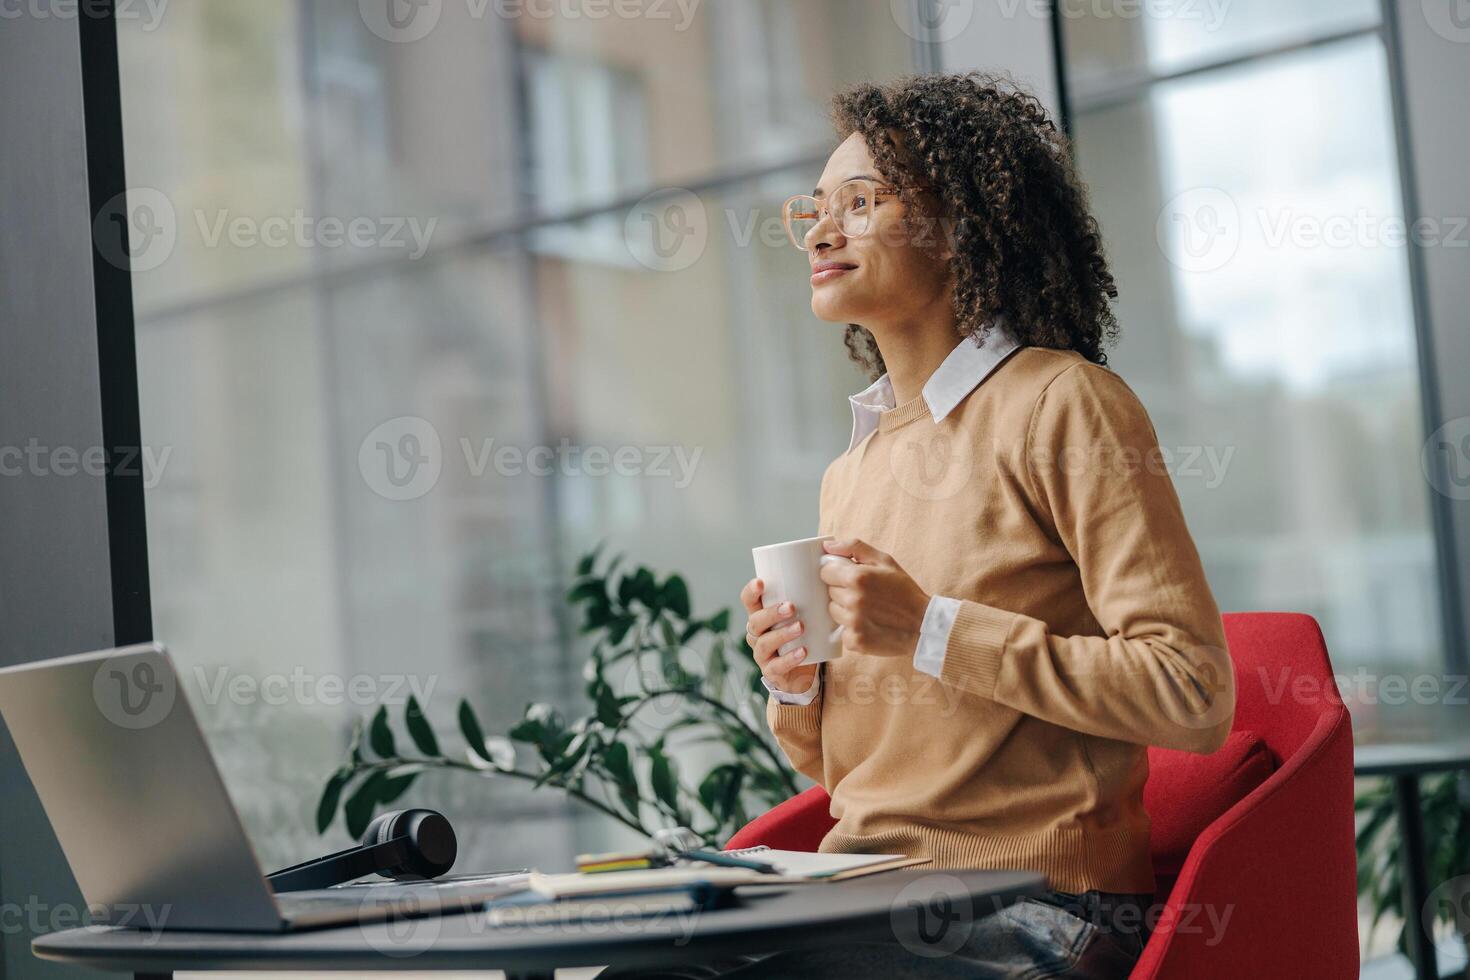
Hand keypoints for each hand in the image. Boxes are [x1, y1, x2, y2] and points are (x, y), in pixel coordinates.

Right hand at [740, 577, 818, 694]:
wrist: (805, 671)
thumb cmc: (804, 636)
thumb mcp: (802, 615)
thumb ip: (809, 597)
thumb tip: (829, 568)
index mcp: (762, 616)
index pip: (749, 601)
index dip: (751, 592)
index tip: (760, 582)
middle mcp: (758, 634)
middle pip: (756, 621)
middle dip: (772, 613)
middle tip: (792, 607)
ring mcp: (763, 654)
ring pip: (765, 643)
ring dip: (782, 634)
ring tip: (800, 627)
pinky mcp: (772, 671)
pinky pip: (777, 665)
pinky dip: (790, 658)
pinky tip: (803, 651)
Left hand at [820, 538, 929, 657]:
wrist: (924, 626)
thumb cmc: (905, 591)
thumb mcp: (885, 561)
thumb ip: (855, 548)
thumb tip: (828, 546)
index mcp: (857, 577)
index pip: (826, 572)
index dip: (837, 573)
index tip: (850, 578)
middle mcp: (852, 600)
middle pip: (829, 592)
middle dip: (842, 591)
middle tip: (865, 594)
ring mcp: (853, 623)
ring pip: (833, 612)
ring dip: (845, 610)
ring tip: (868, 610)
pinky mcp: (855, 641)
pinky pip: (842, 631)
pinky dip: (852, 629)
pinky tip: (869, 625)